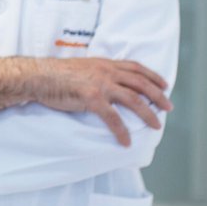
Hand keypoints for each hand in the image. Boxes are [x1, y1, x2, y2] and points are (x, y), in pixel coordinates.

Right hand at [1, 56, 170, 145]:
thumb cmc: (55, 74)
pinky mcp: (91, 98)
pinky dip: (122, 131)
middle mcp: (107, 72)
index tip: (163, 85)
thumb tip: (106, 84)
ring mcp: (100, 84)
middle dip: (158, 96)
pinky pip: (112, 118)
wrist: (38, 76)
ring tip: (156, 125)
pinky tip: (126, 141)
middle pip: (140, 83)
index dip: (152, 76)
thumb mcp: (82, 68)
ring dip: (148, 114)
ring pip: (133, 99)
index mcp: (105, 64)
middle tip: (168, 107)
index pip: (136, 68)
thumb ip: (97, 73)